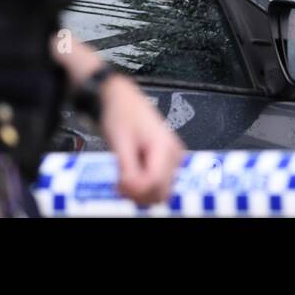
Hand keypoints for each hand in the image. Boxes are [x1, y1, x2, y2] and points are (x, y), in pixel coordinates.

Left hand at [99, 76, 184, 205]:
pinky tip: (130, 176)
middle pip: (162, 192)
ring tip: (124, 179)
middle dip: (139, 194)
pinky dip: (143, 185)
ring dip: (141, 192)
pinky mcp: (165, 160)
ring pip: (161, 191)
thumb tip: (132, 191)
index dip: (136, 190)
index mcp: (166, 147)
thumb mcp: (120, 143)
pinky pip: (157, 183)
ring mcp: (171, 157)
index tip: (120, 185)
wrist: (121, 100)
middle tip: (121, 184)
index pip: (156, 184)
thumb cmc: (122, 113)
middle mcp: (174, 153)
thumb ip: (128, 170)